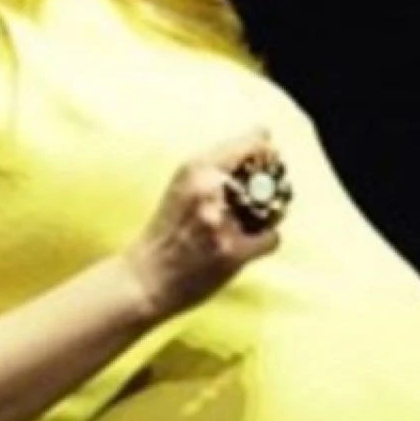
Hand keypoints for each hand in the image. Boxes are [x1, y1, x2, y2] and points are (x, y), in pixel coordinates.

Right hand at [122, 128, 284, 322]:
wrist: (144, 278)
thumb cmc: (165, 231)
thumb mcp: (183, 186)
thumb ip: (215, 169)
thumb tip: (263, 142)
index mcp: (194, 167)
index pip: (252, 142)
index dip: (266, 149)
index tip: (268, 158)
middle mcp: (208, 188)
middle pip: (268, 174)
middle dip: (271, 184)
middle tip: (259, 197)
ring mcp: (220, 221)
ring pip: (274, 207)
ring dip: (267, 215)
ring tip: (246, 224)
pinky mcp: (232, 252)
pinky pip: (271, 238)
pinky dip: (262, 242)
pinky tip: (243, 246)